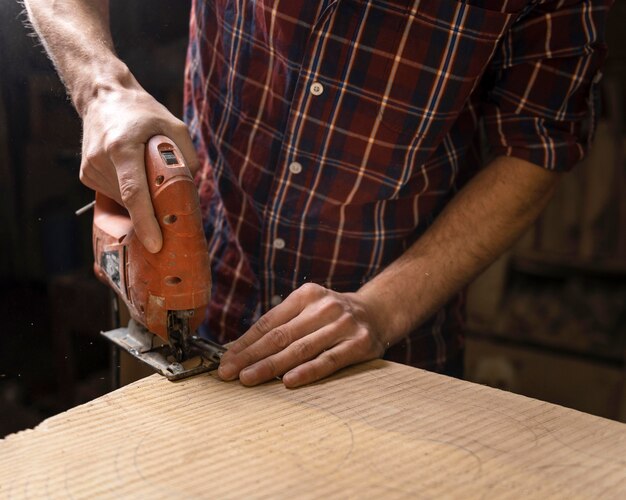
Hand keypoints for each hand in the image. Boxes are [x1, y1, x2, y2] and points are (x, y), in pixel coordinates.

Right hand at [79, 77, 198, 252]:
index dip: (145, 221)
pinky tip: (132, 171)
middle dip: (154, 209)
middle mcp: (101, 160)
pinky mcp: (86, 175)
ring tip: (145, 169)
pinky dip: (129, 191)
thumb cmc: (143, 111)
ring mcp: (90, 169)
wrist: (103, 96)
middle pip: (133, 201)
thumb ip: (187, 156)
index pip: (133, 192)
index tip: (155, 244)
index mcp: (123, 147)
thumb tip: (190, 191)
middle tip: (171, 203)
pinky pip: (115, 195)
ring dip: (142, 197)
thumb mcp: (174, 125)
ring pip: (124, 201)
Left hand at [217, 283, 387, 387]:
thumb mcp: (310, 310)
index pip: (269, 322)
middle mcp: (324, 307)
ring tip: (249, 378)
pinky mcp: (359, 344)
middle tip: (228, 372)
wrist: (379, 312)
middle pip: (280, 336)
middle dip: (250, 356)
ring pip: (301, 349)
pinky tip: (288, 381)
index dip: (245, 342)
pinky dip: (308, 371)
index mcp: (306, 296)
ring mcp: (343, 325)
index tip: (225, 360)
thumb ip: (282, 326)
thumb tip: (240, 350)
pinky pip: (329, 360)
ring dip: (271, 365)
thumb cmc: (333, 317)